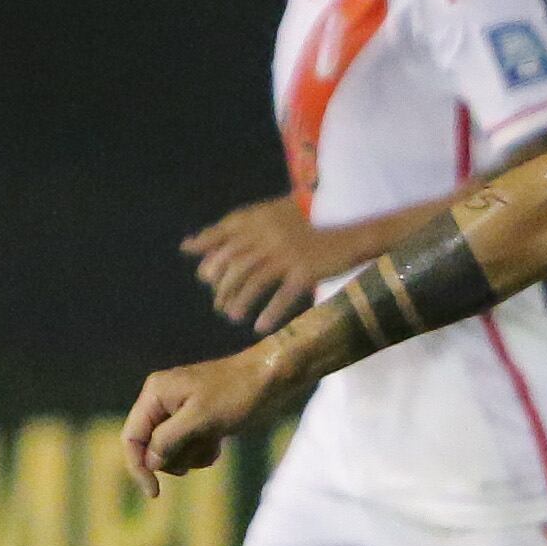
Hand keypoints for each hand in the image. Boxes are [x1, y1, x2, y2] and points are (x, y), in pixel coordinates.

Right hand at [120, 349, 288, 494]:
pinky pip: (190, 447)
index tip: (154, 493)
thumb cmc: (237, 393)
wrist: (274, 378)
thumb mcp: (199, 419)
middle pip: (151, 447)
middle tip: (200, 450)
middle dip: (174, 457)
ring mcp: (181, 411)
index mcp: (155, 394)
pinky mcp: (200, 420)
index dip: (138, 467)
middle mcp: (163, 401)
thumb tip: (149, 462)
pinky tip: (218, 444)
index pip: (131, 437)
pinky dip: (202, 451)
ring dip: (191, 456)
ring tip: (213, 444)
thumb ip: (168, 440)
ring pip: (172, 450)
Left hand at [184, 196, 345, 332]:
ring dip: (240, 301)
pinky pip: (283, 295)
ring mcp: (288, 253)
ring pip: (254, 280)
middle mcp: (270, 234)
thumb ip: (243, 229)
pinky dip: (270, 313)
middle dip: (222, 285)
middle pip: (236, 261)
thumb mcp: (275, 221)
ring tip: (233, 316)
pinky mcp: (305, 270)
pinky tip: (261, 326)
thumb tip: (197, 245)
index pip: (224, 234)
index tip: (203, 276)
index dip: (208, 254)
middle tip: (219, 303)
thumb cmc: (309, 229)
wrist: (349, 236)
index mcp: (261, 218)